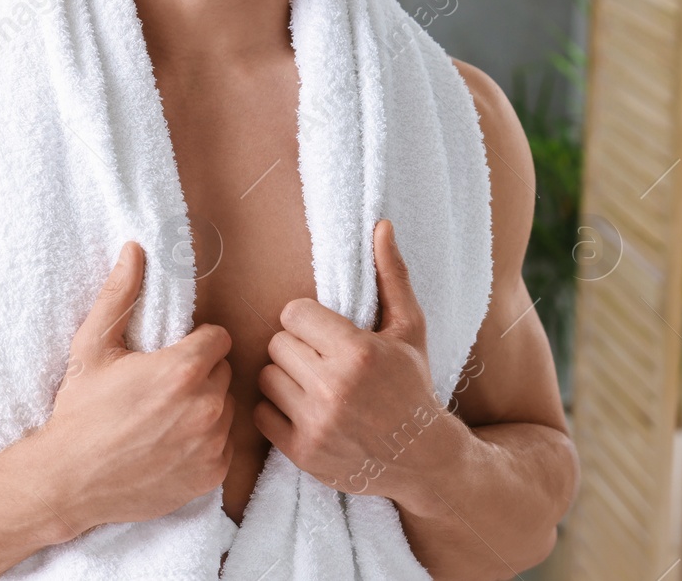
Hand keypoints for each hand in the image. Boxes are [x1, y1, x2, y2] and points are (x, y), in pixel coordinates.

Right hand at [35, 242, 234, 531]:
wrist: (68, 481)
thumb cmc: (80, 412)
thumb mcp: (92, 347)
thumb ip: (120, 294)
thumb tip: (135, 249)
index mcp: (184, 369)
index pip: (219, 338)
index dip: (196, 343)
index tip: (173, 354)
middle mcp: (207, 406)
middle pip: (223, 372)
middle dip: (200, 374)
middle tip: (163, 387)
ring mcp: (212, 442)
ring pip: (226, 408)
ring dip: (205, 408)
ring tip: (165, 417)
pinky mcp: (213, 473)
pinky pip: (224, 444)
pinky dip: (205, 443)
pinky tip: (171, 444)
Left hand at [253, 221, 463, 508]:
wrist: (421, 457)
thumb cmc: (413, 384)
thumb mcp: (409, 328)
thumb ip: (392, 275)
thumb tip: (381, 225)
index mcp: (357, 352)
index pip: (293, 313)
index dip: (309, 320)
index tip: (326, 331)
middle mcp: (333, 388)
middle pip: (277, 343)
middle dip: (297, 346)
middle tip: (320, 357)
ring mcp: (315, 423)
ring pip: (265, 377)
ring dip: (284, 377)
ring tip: (312, 382)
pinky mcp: (301, 452)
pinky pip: (260, 414)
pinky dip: (276, 410)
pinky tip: (303, 408)